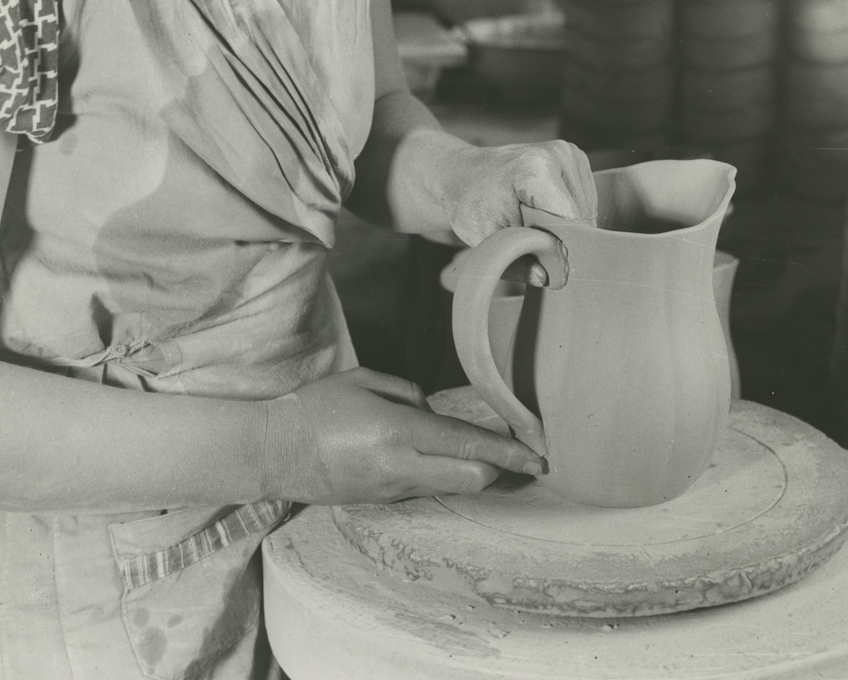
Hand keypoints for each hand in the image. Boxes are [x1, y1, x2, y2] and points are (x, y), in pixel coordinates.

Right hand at [264, 368, 543, 504]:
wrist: (273, 451)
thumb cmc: (316, 406)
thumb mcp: (365, 380)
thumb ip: (408, 392)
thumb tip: (432, 412)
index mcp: (398, 431)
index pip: (467, 445)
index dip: (508, 451)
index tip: (537, 455)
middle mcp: (401, 467)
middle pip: (471, 479)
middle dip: (498, 468)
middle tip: (514, 452)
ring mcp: (391, 491)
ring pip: (450, 488)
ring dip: (469, 473)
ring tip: (475, 452)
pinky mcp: (380, 503)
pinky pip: (423, 489)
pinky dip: (438, 475)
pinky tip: (430, 458)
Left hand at [436, 138, 596, 246]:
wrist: (464, 173)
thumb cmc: (471, 203)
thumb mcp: (484, 238)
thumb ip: (515, 262)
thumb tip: (545, 278)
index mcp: (535, 169)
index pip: (569, 219)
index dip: (560, 246)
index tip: (543, 262)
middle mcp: (558, 153)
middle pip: (581, 215)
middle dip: (562, 238)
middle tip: (530, 241)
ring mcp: (570, 152)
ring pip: (587, 209)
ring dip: (566, 226)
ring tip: (533, 222)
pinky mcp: (574, 157)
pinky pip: (585, 200)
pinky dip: (568, 214)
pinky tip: (543, 211)